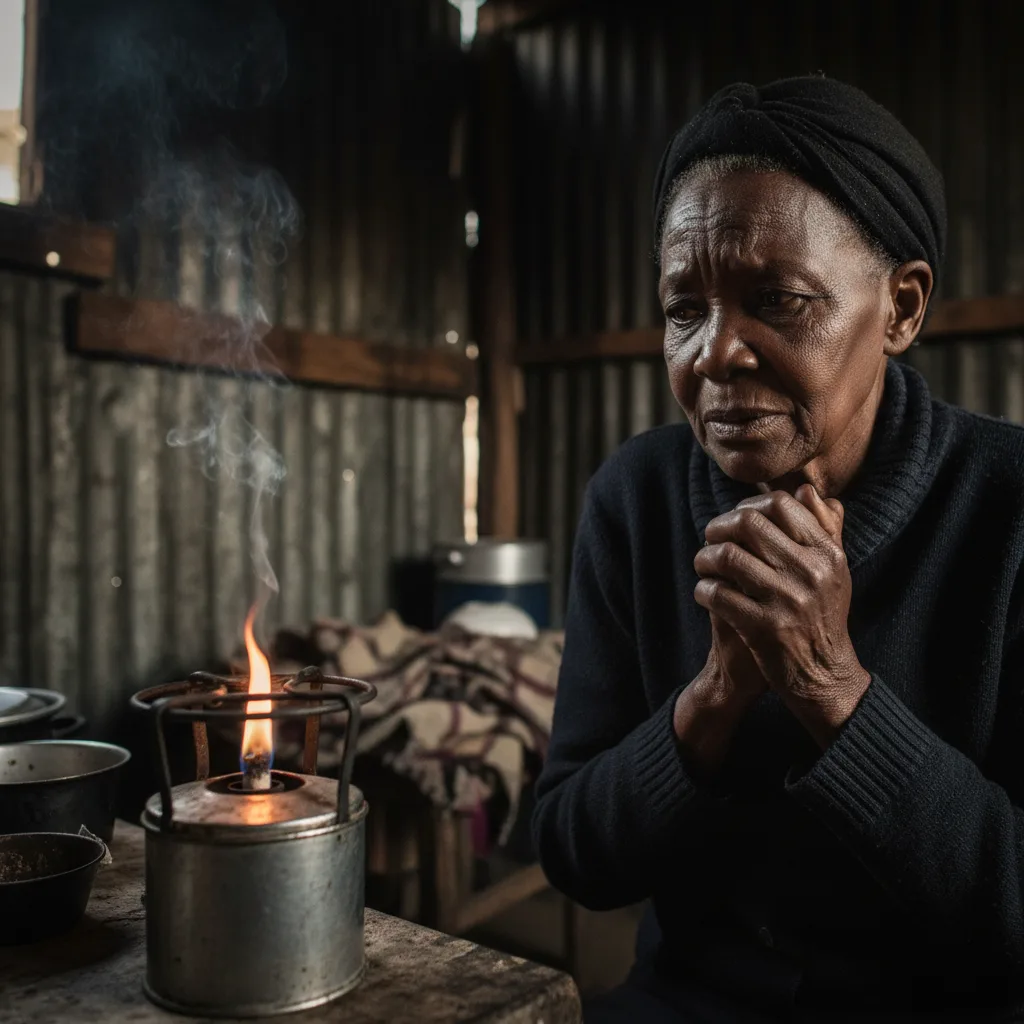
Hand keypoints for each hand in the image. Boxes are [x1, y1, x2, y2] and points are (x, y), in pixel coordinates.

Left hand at [692, 484, 870, 745]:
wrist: (824, 676)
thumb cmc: (822, 617)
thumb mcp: (834, 572)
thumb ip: (825, 528)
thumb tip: (807, 490)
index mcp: (828, 553)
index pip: (781, 504)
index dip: (747, 505)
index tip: (734, 521)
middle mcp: (810, 573)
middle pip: (747, 523)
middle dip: (718, 527)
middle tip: (710, 540)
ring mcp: (787, 601)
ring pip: (726, 556)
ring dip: (705, 558)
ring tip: (703, 566)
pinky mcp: (764, 629)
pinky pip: (717, 594)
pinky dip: (703, 590)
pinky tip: (705, 593)